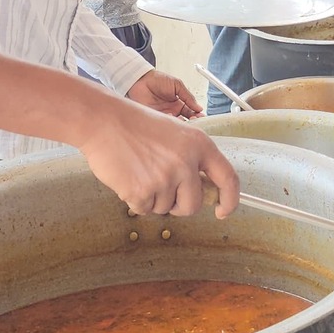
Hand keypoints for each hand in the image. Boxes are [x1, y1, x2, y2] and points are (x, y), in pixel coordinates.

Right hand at [79, 110, 240, 217]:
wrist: (103, 121)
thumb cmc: (137, 125)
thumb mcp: (177, 132)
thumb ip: (194, 158)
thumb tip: (205, 189)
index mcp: (199, 144)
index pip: (228, 179)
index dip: (229, 200)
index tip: (223, 211)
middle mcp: (185, 162)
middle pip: (193, 205)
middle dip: (180, 205)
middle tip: (164, 191)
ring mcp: (164, 178)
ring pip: (166, 208)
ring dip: (153, 199)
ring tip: (140, 171)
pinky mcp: (141, 192)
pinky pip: (145, 209)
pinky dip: (136, 200)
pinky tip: (128, 177)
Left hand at [126, 70, 201, 118]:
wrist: (141, 79)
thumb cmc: (158, 79)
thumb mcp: (177, 85)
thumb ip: (188, 97)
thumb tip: (198, 107)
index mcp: (179, 103)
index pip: (191, 113)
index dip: (197, 116)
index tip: (201, 117)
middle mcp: (172, 111)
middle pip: (185, 121)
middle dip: (191, 122)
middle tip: (195, 120)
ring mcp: (164, 115)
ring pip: (176, 124)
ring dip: (181, 123)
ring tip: (185, 119)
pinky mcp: (155, 118)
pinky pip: (164, 123)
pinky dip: (169, 122)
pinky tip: (171, 116)